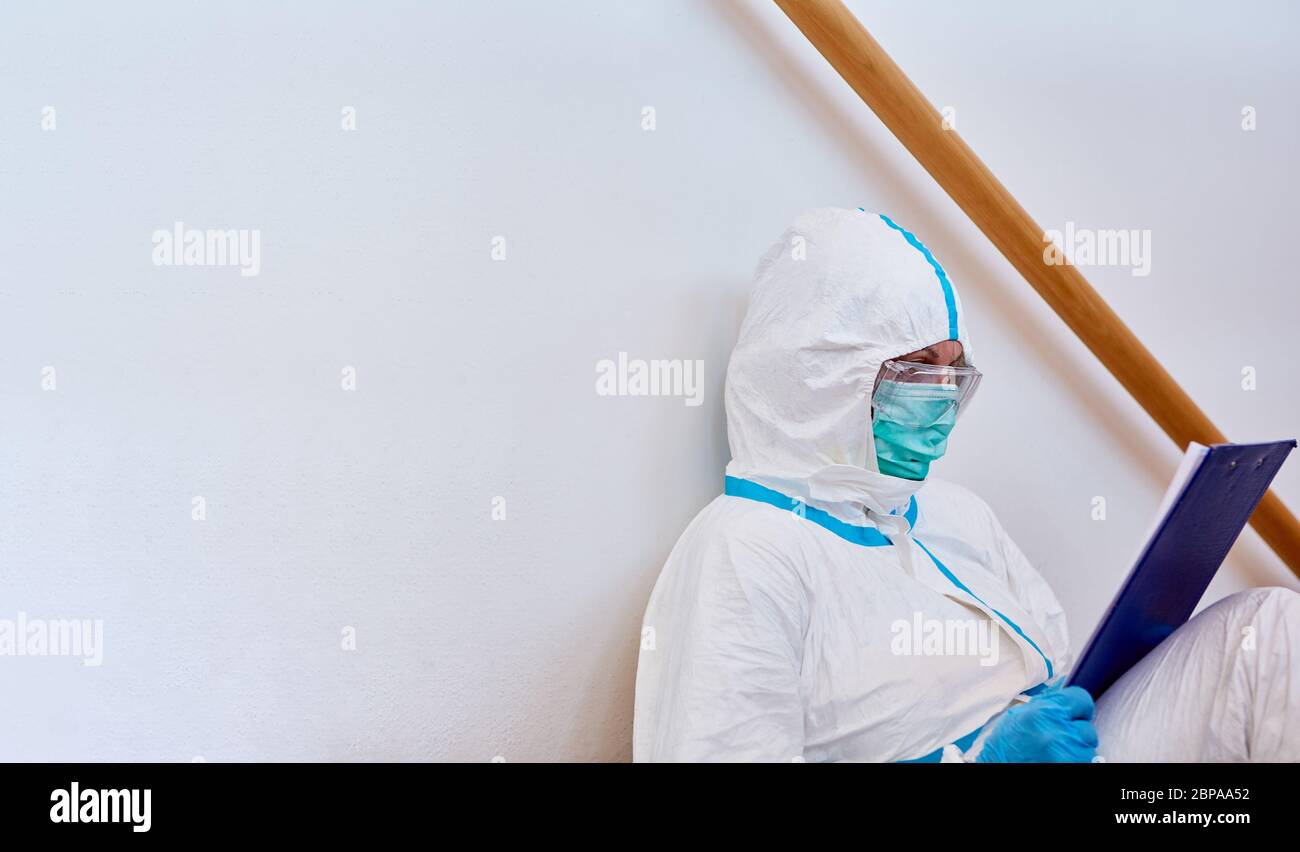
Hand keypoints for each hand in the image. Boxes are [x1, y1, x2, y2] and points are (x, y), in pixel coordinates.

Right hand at [974, 685, 1097, 762]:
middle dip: (1075, 731)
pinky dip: (1074, 760)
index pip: (1082, 699)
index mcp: (1044, 712)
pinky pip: (1085, 760)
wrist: (998, 765)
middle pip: (1087, 727)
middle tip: (1056, 737)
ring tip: (1054, 751)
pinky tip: (1056, 759)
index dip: (1078, 707)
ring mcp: (1067, 753)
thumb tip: (1065, 687)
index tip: (1073, 713)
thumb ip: (1047, 702)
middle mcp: (1058, 732)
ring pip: (1087, 747)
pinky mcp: (1070, 765)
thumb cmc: (1006, 744)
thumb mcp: (1021, 714)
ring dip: (1076, 749)